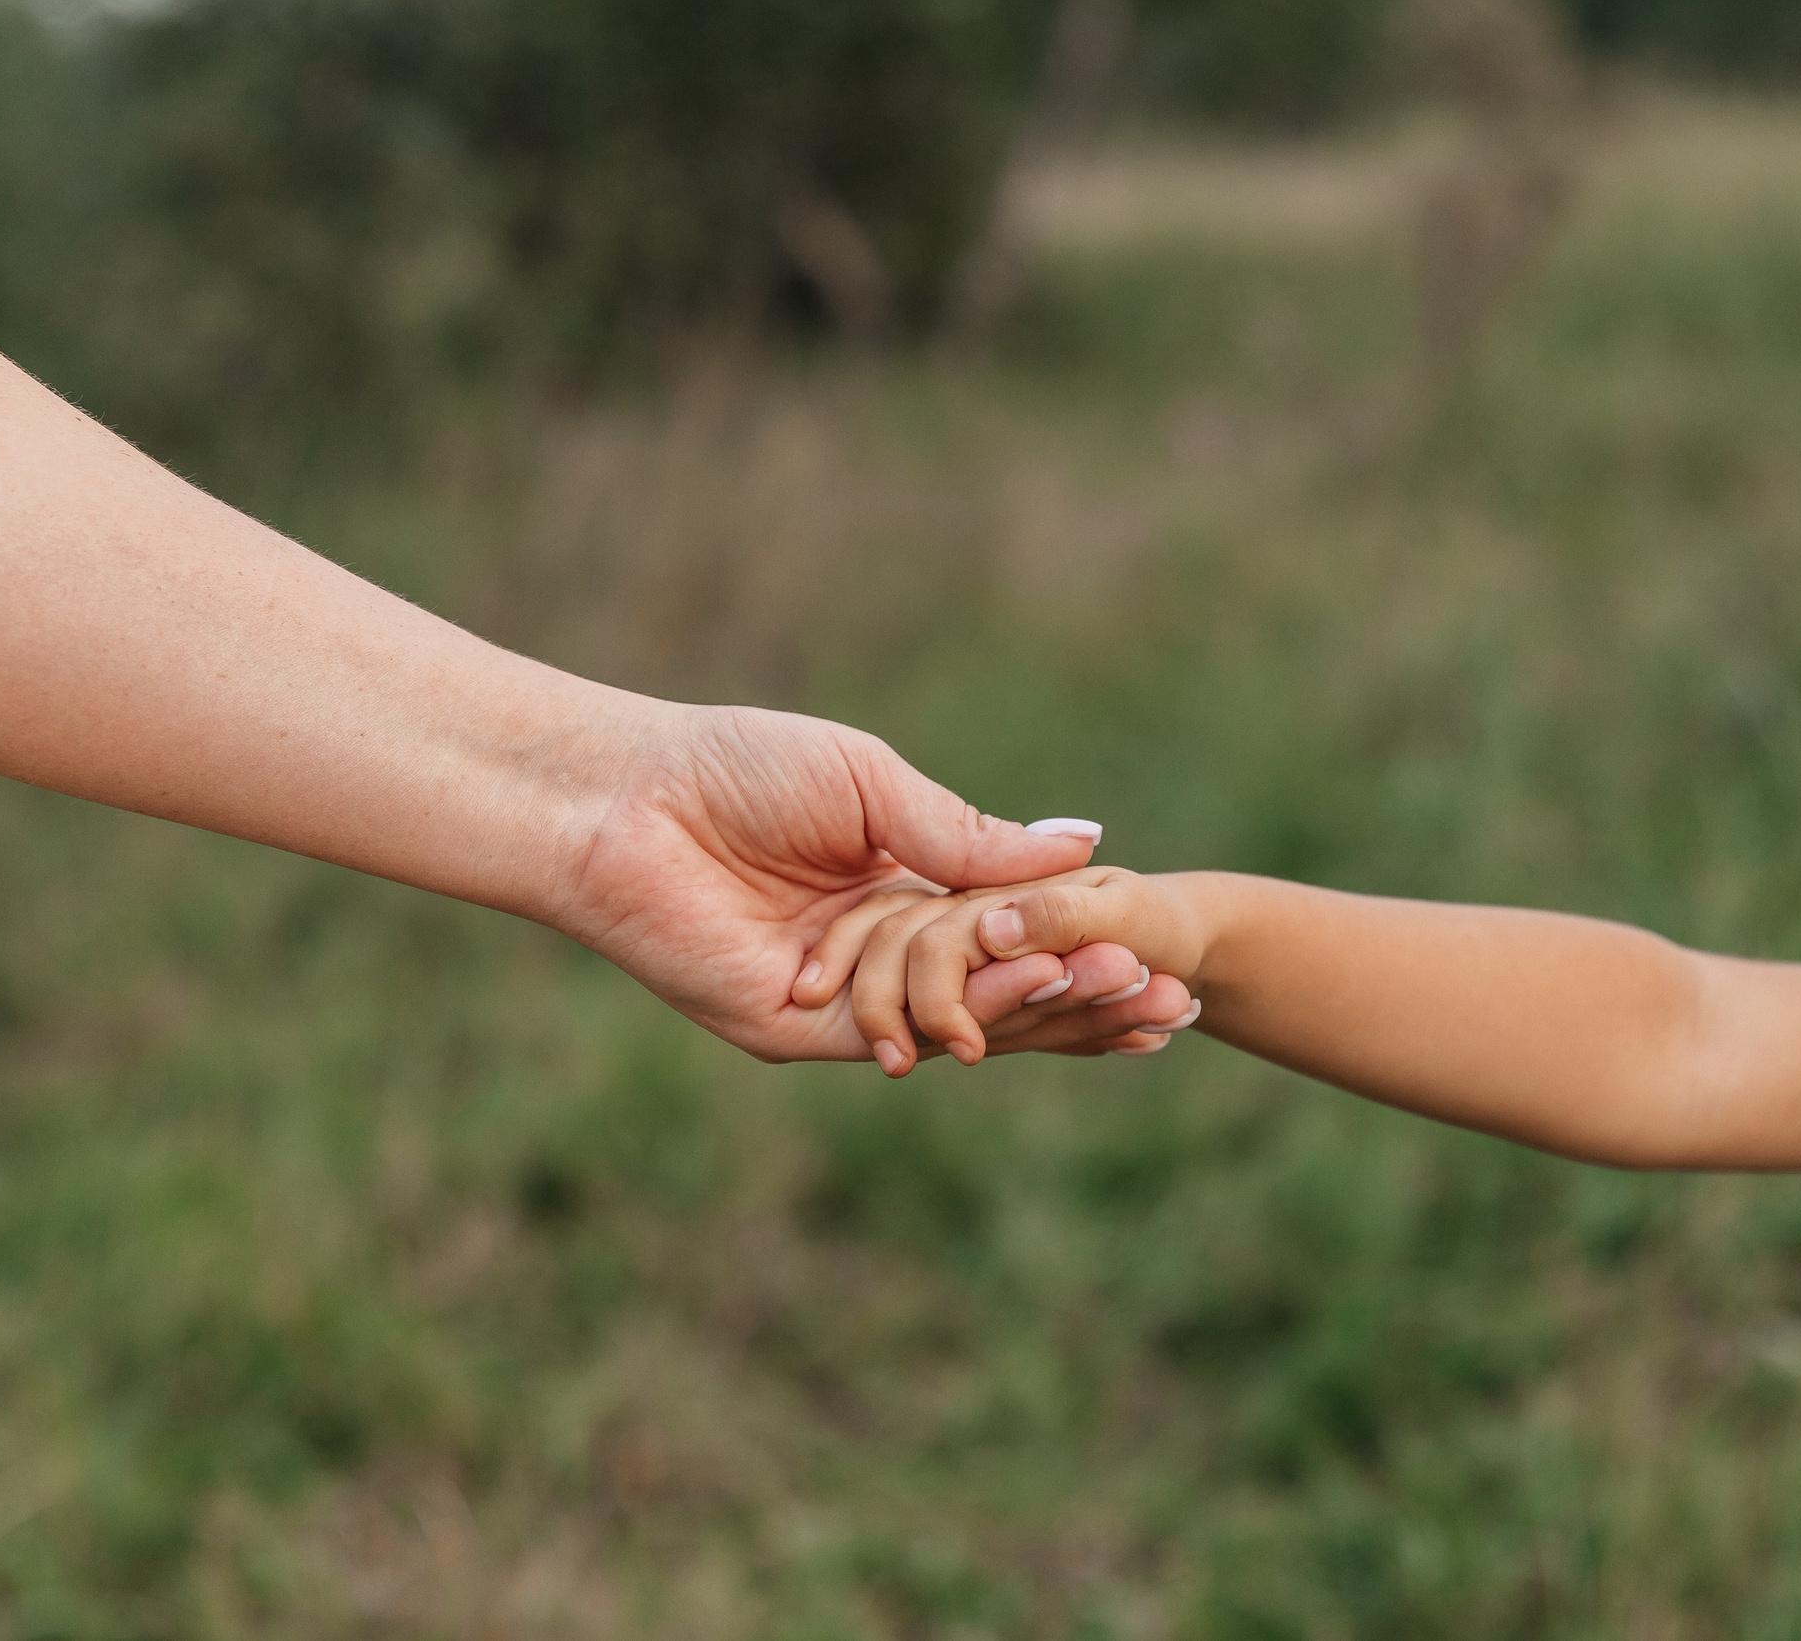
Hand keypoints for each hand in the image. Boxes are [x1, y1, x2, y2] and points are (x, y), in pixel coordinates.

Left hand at [550, 703, 1179, 1063]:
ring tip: (1125, 987)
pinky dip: (967, 1011)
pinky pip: (893, 1033)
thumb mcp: (875, 787)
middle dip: (1085, 997)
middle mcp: (874, 960)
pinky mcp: (791, 1030)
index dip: (1082, 950)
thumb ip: (970, 837)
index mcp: (897, 897)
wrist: (627, 793)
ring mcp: (836, 1002)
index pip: (1009, 941)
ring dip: (1044, 1006)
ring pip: (957, 1022)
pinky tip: (1032, 985)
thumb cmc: (734, 766)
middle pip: (998, 995)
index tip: (1165, 954)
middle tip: (1173, 998)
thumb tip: (1086, 846)